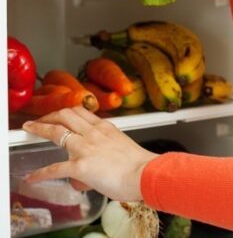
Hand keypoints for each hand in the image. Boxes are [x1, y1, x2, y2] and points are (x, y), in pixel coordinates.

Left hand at [22, 107, 158, 201]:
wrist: (145, 173)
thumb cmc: (140, 165)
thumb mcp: (124, 146)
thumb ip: (110, 147)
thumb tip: (104, 158)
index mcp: (106, 128)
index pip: (81, 112)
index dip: (66, 112)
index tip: (59, 115)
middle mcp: (94, 133)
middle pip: (66, 115)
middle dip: (49, 116)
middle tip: (40, 121)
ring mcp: (85, 147)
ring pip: (57, 131)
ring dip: (40, 129)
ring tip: (30, 130)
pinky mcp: (80, 166)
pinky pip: (54, 168)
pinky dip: (40, 173)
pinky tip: (33, 176)